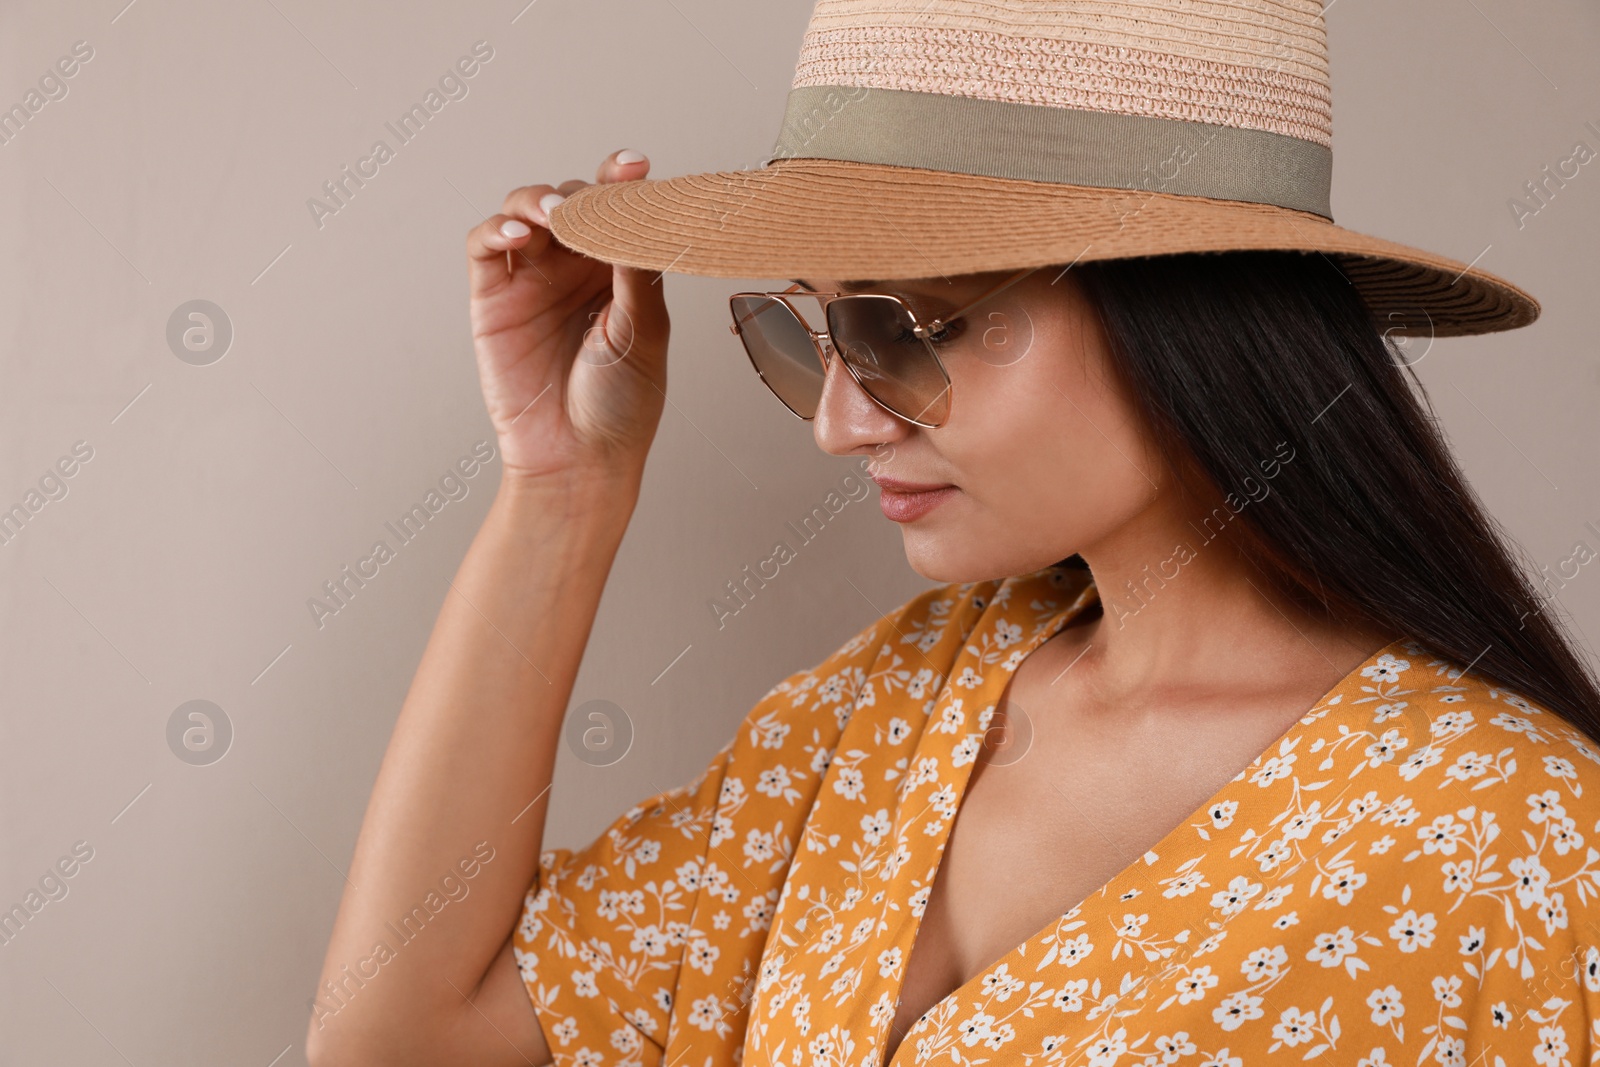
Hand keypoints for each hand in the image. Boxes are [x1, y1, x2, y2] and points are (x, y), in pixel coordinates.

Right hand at [466, 150, 668, 482]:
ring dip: (538, 200)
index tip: (635, 165)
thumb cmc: (621, 405)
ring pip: (526, 211)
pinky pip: (487, 247)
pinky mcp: (493, 297)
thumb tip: (638, 209)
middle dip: (583, 193)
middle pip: (573, 200)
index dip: (623, 181)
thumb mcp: (643, 331)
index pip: (621, 210)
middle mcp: (577, 268)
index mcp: (622, 271)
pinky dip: (499, 229)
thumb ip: (636, 268)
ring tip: (554, 214)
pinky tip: (520, 234)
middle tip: (595, 203)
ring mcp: (533, 279)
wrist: (577, 459)